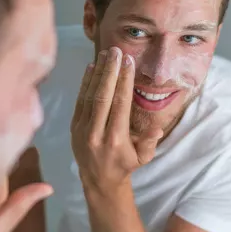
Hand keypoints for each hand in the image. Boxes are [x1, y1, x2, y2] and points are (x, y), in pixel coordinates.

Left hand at [70, 47, 161, 191]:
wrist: (98, 179)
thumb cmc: (126, 164)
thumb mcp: (143, 158)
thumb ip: (149, 142)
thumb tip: (157, 128)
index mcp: (115, 139)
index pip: (120, 104)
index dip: (124, 81)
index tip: (128, 62)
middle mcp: (96, 133)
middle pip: (103, 96)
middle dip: (110, 71)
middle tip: (116, 51)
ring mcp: (82, 129)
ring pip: (90, 95)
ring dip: (98, 73)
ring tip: (105, 54)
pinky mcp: (74, 126)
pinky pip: (80, 100)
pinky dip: (85, 83)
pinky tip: (91, 68)